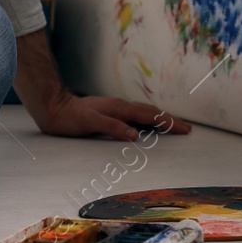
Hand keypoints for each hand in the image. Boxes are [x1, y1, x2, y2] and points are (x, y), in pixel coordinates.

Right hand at [12, 28, 191, 139]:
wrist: (54, 109)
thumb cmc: (82, 116)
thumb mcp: (107, 120)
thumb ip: (124, 124)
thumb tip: (144, 133)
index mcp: (121, 107)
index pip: (150, 113)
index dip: (168, 120)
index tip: (186, 128)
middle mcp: (117, 106)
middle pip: (148, 112)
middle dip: (168, 120)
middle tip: (187, 129)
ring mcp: (104, 111)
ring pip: (133, 114)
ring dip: (153, 120)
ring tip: (170, 127)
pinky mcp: (90, 118)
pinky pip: (108, 124)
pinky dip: (122, 129)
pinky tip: (133, 136)